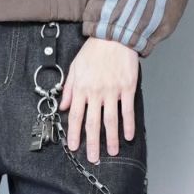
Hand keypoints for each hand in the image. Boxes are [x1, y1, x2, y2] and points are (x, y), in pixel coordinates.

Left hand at [59, 36, 139, 162]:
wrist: (114, 36)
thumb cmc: (94, 51)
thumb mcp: (75, 67)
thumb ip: (69, 88)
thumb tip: (64, 106)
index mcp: (82, 88)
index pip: (76, 116)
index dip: (75, 133)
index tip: (74, 146)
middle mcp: (96, 92)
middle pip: (92, 122)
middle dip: (92, 143)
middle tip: (93, 157)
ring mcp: (112, 91)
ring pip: (110, 120)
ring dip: (111, 138)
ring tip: (112, 152)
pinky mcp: (127, 88)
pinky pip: (127, 110)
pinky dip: (128, 124)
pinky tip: (128, 136)